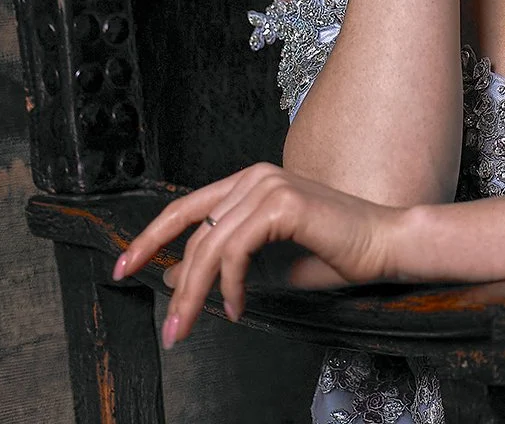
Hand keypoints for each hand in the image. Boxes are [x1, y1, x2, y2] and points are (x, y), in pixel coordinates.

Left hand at [113, 164, 405, 348]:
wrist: (381, 245)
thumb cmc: (332, 253)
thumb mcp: (265, 263)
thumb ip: (222, 262)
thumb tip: (173, 275)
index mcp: (251, 182)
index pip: (185, 208)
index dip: (149, 238)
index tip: (123, 268)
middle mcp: (256, 176)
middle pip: (194, 233)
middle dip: (175, 285)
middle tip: (169, 328)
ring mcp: (269, 185)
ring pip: (209, 245)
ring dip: (195, 294)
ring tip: (191, 328)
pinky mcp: (283, 203)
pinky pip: (236, 251)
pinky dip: (231, 285)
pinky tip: (240, 307)